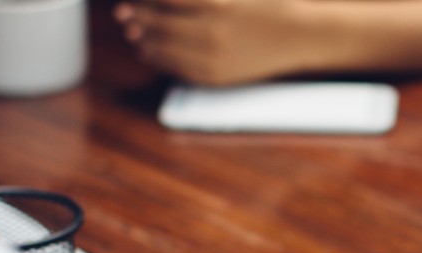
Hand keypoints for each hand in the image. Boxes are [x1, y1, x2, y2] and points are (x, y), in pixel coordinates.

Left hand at [114, 0, 312, 84]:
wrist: (297, 35)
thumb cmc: (266, 5)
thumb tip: (164, 0)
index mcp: (217, 3)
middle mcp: (212, 31)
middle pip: (156, 22)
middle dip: (135, 15)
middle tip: (124, 12)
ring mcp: (213, 56)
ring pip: (161, 47)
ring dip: (142, 37)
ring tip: (134, 31)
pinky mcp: (216, 75)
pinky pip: (176, 68)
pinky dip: (157, 58)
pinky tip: (150, 50)